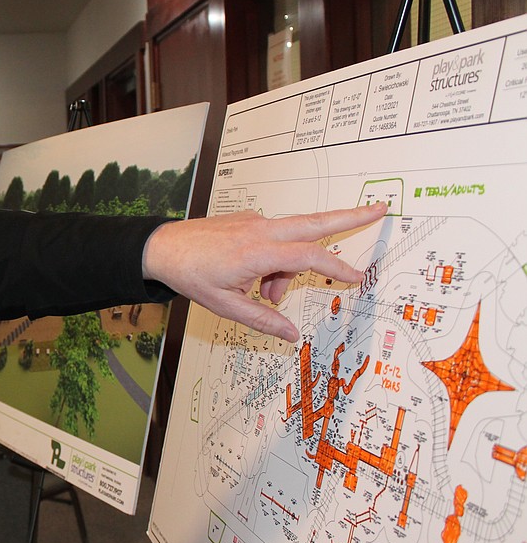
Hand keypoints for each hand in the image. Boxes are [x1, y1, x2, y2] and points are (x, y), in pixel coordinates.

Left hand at [142, 202, 386, 341]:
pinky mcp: (247, 220)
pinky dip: (274, 259)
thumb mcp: (225, 306)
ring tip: (266, 294)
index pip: (308, 258)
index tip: (356, 277)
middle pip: (315, 222)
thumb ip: (261, 319)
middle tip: (380, 209)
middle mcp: (261, 230)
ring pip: (291, 241)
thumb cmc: (190, 275)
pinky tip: (252, 277)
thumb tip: (290, 334)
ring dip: (289, 268)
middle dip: (349, 217)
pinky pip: (273, 239)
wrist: (161, 247)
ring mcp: (254, 221)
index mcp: (258, 252)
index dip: (335, 267)